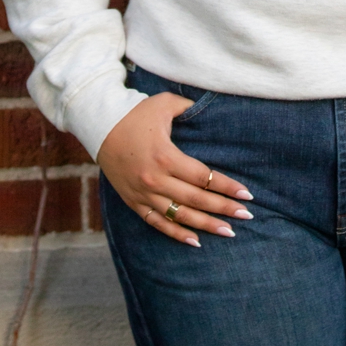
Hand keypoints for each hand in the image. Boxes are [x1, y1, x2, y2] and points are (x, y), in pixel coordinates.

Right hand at [97, 92, 252, 247]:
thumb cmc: (135, 114)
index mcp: (166, 157)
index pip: (203, 177)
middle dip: (223, 209)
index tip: (247, 195)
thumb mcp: (165, 103)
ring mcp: (143, 194)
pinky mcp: (133, 201)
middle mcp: (155, 180)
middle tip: (246, 216)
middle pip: (196, 199)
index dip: (226, 187)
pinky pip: (157, 223)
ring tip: (228, 232)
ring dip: (205, 225)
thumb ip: (190, 107)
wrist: (98, 127)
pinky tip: (196, 242)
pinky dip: (176, 233)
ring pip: (179, 215)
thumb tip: (210, 108)